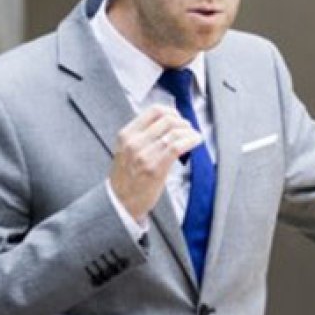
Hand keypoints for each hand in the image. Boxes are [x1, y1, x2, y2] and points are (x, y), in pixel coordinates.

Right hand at [109, 105, 202, 221]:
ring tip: (194, 136)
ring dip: (190, 132)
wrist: (118, 203)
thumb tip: (168, 123)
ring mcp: (144, 155)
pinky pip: (177, 146)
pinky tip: (196, 141)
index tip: (178, 117)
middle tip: (188, 129)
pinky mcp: (155, 168)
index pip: (154, 111)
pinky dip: (191, 140)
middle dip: (183, 122)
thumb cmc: (126, 178)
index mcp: (126, 134)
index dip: (172, 111)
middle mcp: (134, 142)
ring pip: (175, 132)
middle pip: (168, 119)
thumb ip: (142, 136)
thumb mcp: (126, 150)